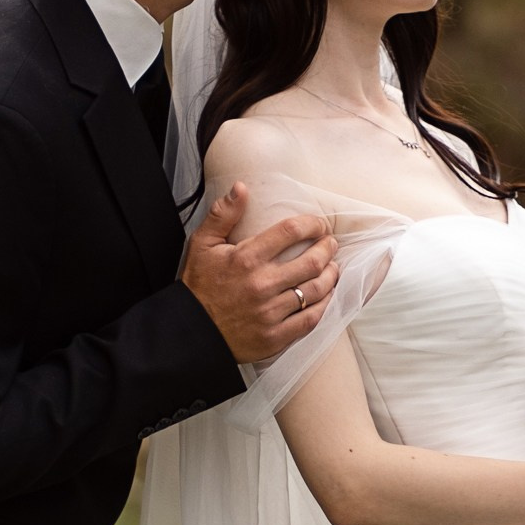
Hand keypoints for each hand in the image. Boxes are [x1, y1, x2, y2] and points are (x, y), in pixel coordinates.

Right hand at [181, 180, 339, 365]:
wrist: (192, 331)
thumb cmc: (198, 287)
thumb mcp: (202, 245)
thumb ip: (222, 214)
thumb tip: (241, 188)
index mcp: (246, 259)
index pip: (291, 231)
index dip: (312, 224)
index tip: (318, 225)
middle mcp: (262, 284)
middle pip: (312, 261)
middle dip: (327, 248)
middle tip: (330, 244)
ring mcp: (270, 312)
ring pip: (316, 290)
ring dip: (330, 275)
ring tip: (333, 267)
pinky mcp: (275, 336)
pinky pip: (310, 319)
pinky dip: (324, 305)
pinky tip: (326, 296)